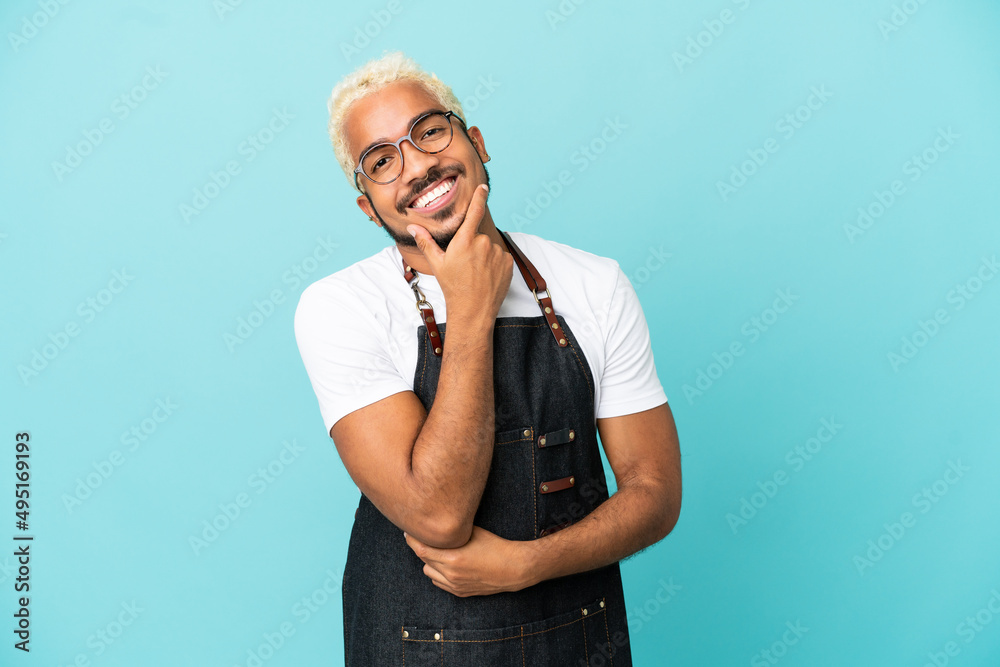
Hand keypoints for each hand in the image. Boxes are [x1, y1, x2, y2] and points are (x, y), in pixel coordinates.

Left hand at [403, 525, 535, 596]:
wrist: (513, 568)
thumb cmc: (495, 546)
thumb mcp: (473, 532)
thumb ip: (452, 531)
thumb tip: (437, 523)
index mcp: (452, 558)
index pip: (421, 549)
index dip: (412, 538)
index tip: (409, 530)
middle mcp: (450, 574)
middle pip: (423, 559)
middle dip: (420, 546)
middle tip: (421, 535)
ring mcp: (454, 585)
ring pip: (428, 572)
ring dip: (429, 561)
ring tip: (437, 550)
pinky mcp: (459, 592)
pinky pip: (438, 582)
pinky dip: (437, 572)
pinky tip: (445, 563)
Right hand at [406, 184, 512, 326]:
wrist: (473, 310)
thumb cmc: (453, 287)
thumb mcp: (437, 264)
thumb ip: (426, 242)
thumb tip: (413, 227)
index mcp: (464, 240)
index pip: (475, 211)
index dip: (479, 196)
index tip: (483, 187)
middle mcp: (483, 243)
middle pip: (479, 236)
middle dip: (473, 246)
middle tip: (466, 265)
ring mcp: (497, 253)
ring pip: (490, 248)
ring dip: (484, 255)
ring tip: (476, 273)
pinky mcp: (508, 263)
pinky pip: (500, 257)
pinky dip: (495, 264)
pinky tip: (487, 276)